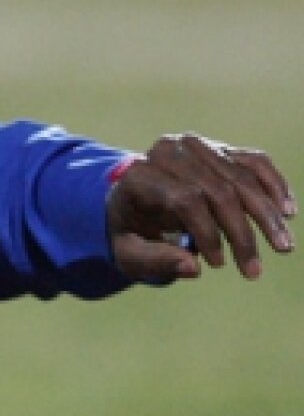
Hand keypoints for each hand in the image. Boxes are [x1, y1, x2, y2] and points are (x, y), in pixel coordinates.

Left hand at [106, 133, 295, 280]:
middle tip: (254, 269)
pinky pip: (255, 161)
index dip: (206, 233)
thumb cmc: (131, 233)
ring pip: (242, 177)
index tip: (217, 264)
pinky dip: (275, 185)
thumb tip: (193, 269)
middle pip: (218, 189)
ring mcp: (197, 146)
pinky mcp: (220, 147)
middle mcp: (169, 152)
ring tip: (283, 247)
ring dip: (267, 214)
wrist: (134, 204)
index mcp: (140, 175)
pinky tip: (287, 212)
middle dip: (242, 233)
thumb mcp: (129, 254)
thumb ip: (155, 261)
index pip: (185, 198)